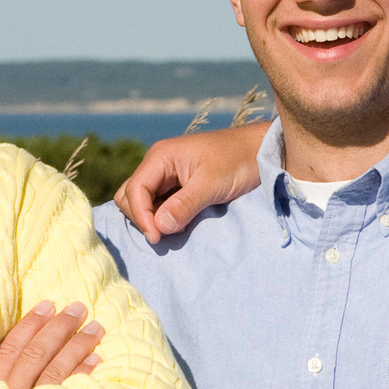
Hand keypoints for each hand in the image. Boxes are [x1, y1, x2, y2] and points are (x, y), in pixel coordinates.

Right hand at [0, 301, 104, 388]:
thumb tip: (21, 347)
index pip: (9, 349)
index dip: (29, 325)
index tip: (48, 305)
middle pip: (34, 356)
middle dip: (58, 329)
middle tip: (79, 309)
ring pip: (55, 372)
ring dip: (76, 346)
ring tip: (95, 328)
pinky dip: (82, 374)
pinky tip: (95, 359)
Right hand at [113, 124, 267, 241]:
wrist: (259, 151)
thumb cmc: (237, 161)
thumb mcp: (211, 184)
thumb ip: (184, 205)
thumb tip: (159, 227)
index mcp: (160, 157)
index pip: (134, 190)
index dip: (141, 216)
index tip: (157, 237)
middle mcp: (158, 164)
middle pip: (130, 195)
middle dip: (142, 217)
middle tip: (164, 235)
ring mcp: (166, 174)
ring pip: (142, 200)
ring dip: (151, 218)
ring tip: (172, 230)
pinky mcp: (177, 185)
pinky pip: (159, 203)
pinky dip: (163, 216)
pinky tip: (179, 224)